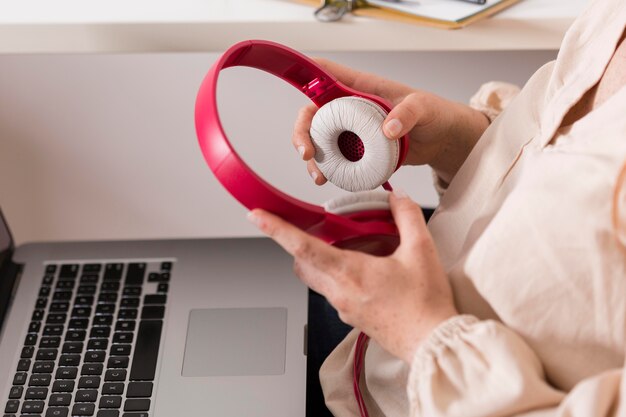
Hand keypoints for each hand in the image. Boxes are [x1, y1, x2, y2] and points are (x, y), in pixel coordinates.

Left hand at [247, 190, 457, 362]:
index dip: (276, 229)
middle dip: (297, 243)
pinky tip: (364, 268)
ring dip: (319, 258)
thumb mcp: (422, 252)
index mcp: (349, 273)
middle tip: (310, 228)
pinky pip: (332, 290)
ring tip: (345, 245)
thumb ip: (407, 217)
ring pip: (315, 277)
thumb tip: (397, 197)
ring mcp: (342, 306)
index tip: (256, 216)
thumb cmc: (425, 304)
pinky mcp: (351, 315)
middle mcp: (338, 291)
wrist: (433, 342)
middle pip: (301, 263)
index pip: (302, 247)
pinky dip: (336, 273)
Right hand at [293, 59, 489, 184]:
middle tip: (307, 153)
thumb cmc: (434, 114)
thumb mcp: (424, 108)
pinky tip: (329, 180)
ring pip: (319, 139)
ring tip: (319, 176)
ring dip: (313, 157)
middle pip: (313, 114)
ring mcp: (352, 130)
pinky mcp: (357, 150)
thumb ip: (408, 113)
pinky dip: (327, 169)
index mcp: (361, 87)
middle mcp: (350, 107)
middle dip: (302, 132)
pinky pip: (334, 158)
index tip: (295, 85)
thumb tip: (387, 129)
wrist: (442, 140)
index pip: (327, 74)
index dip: (307, 74)